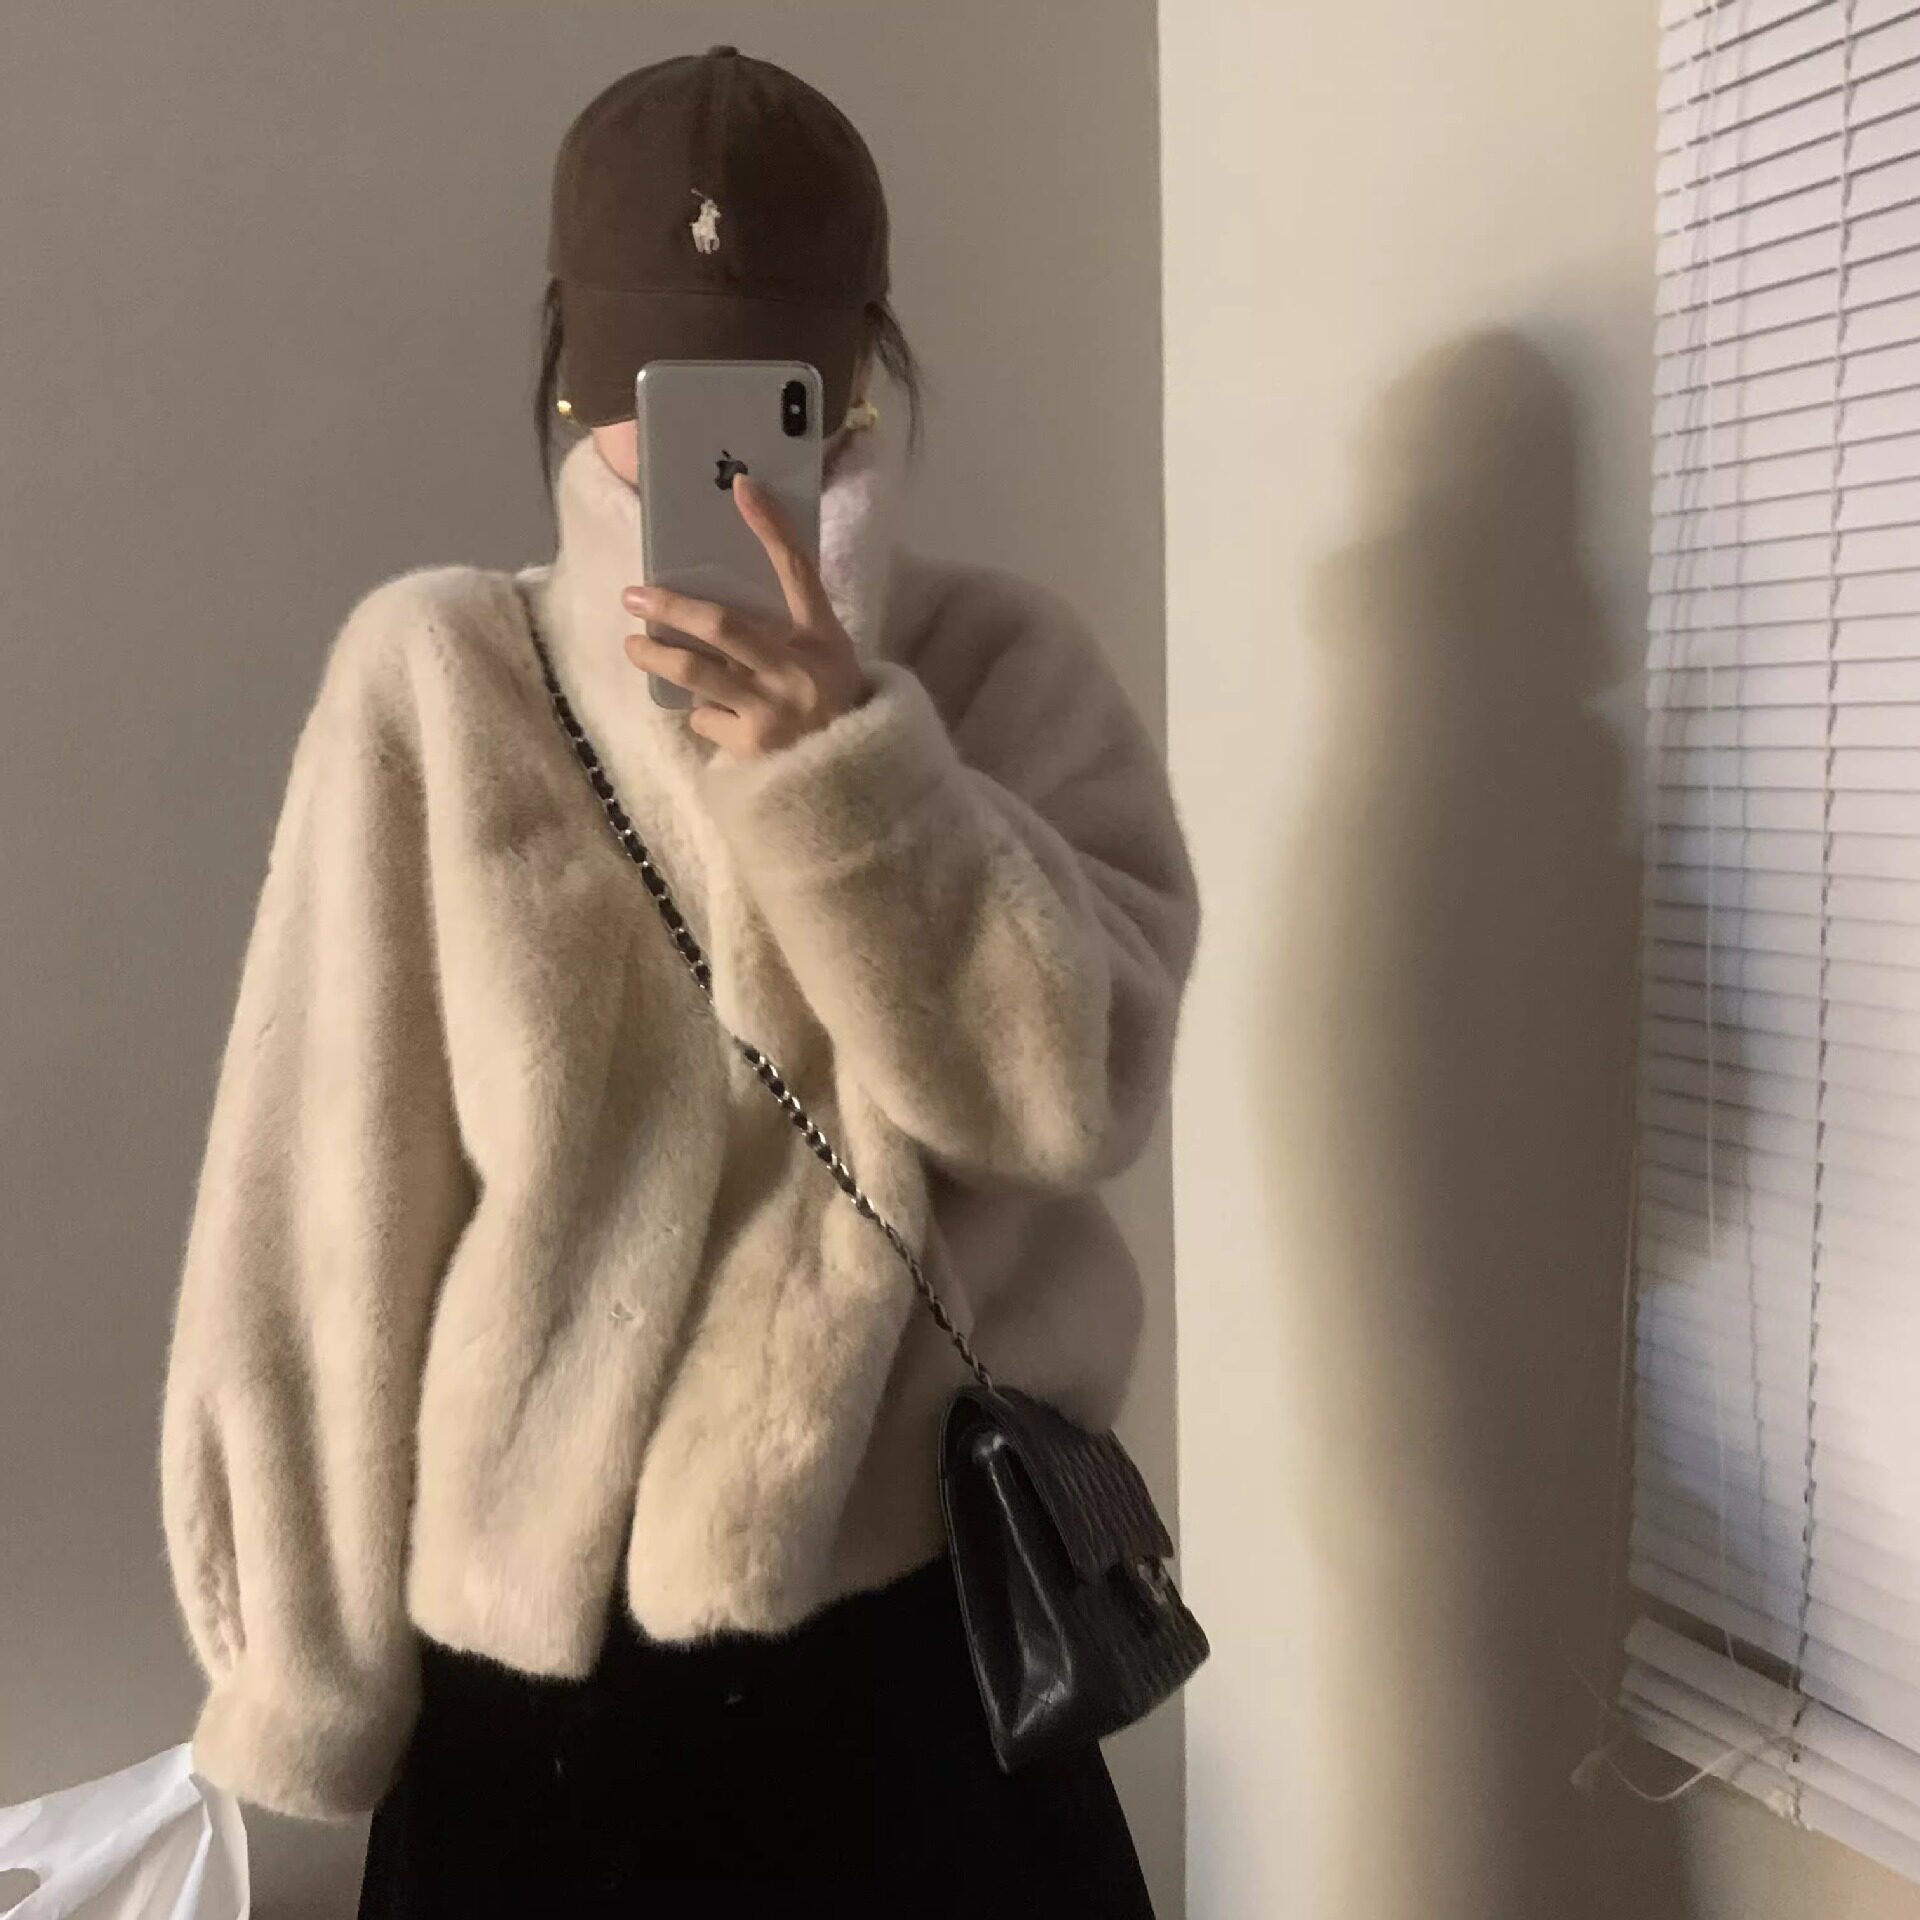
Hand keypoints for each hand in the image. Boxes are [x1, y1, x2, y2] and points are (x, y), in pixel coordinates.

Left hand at [621, 474, 871, 758]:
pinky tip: (715, 714)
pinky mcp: (751, 748)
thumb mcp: (826, 651)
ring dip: (654, 658)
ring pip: (695, 673)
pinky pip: (704, 717)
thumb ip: (788, 618)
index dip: (771, 526)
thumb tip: (731, 578)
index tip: (741, 485)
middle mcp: (797, 671)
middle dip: (669, 608)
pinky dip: (701, 711)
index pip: (798, 570)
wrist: (852, 779)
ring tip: (634, 647)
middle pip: (721, 625)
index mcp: (822, 638)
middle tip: (634, 598)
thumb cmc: (832, 701)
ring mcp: (772, 712)